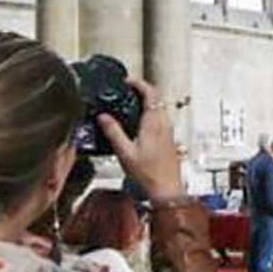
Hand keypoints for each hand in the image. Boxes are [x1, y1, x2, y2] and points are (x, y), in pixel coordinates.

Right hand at [100, 77, 184, 199]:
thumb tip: (103, 117)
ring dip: (147, 102)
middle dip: (142, 91)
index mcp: (154, 123)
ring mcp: (169, 132)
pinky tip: (139, 124)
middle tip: (127, 90)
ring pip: (160, 108)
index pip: (151, 93)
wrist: (166, 190)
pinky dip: (150, 114)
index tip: (128, 81)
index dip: (139, 83)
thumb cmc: (149, 174)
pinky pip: (161, 119)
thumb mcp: (125, 152)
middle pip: (157, 98)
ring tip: (131, 105)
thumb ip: (113, 132)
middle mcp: (164, 125)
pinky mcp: (169, 140)